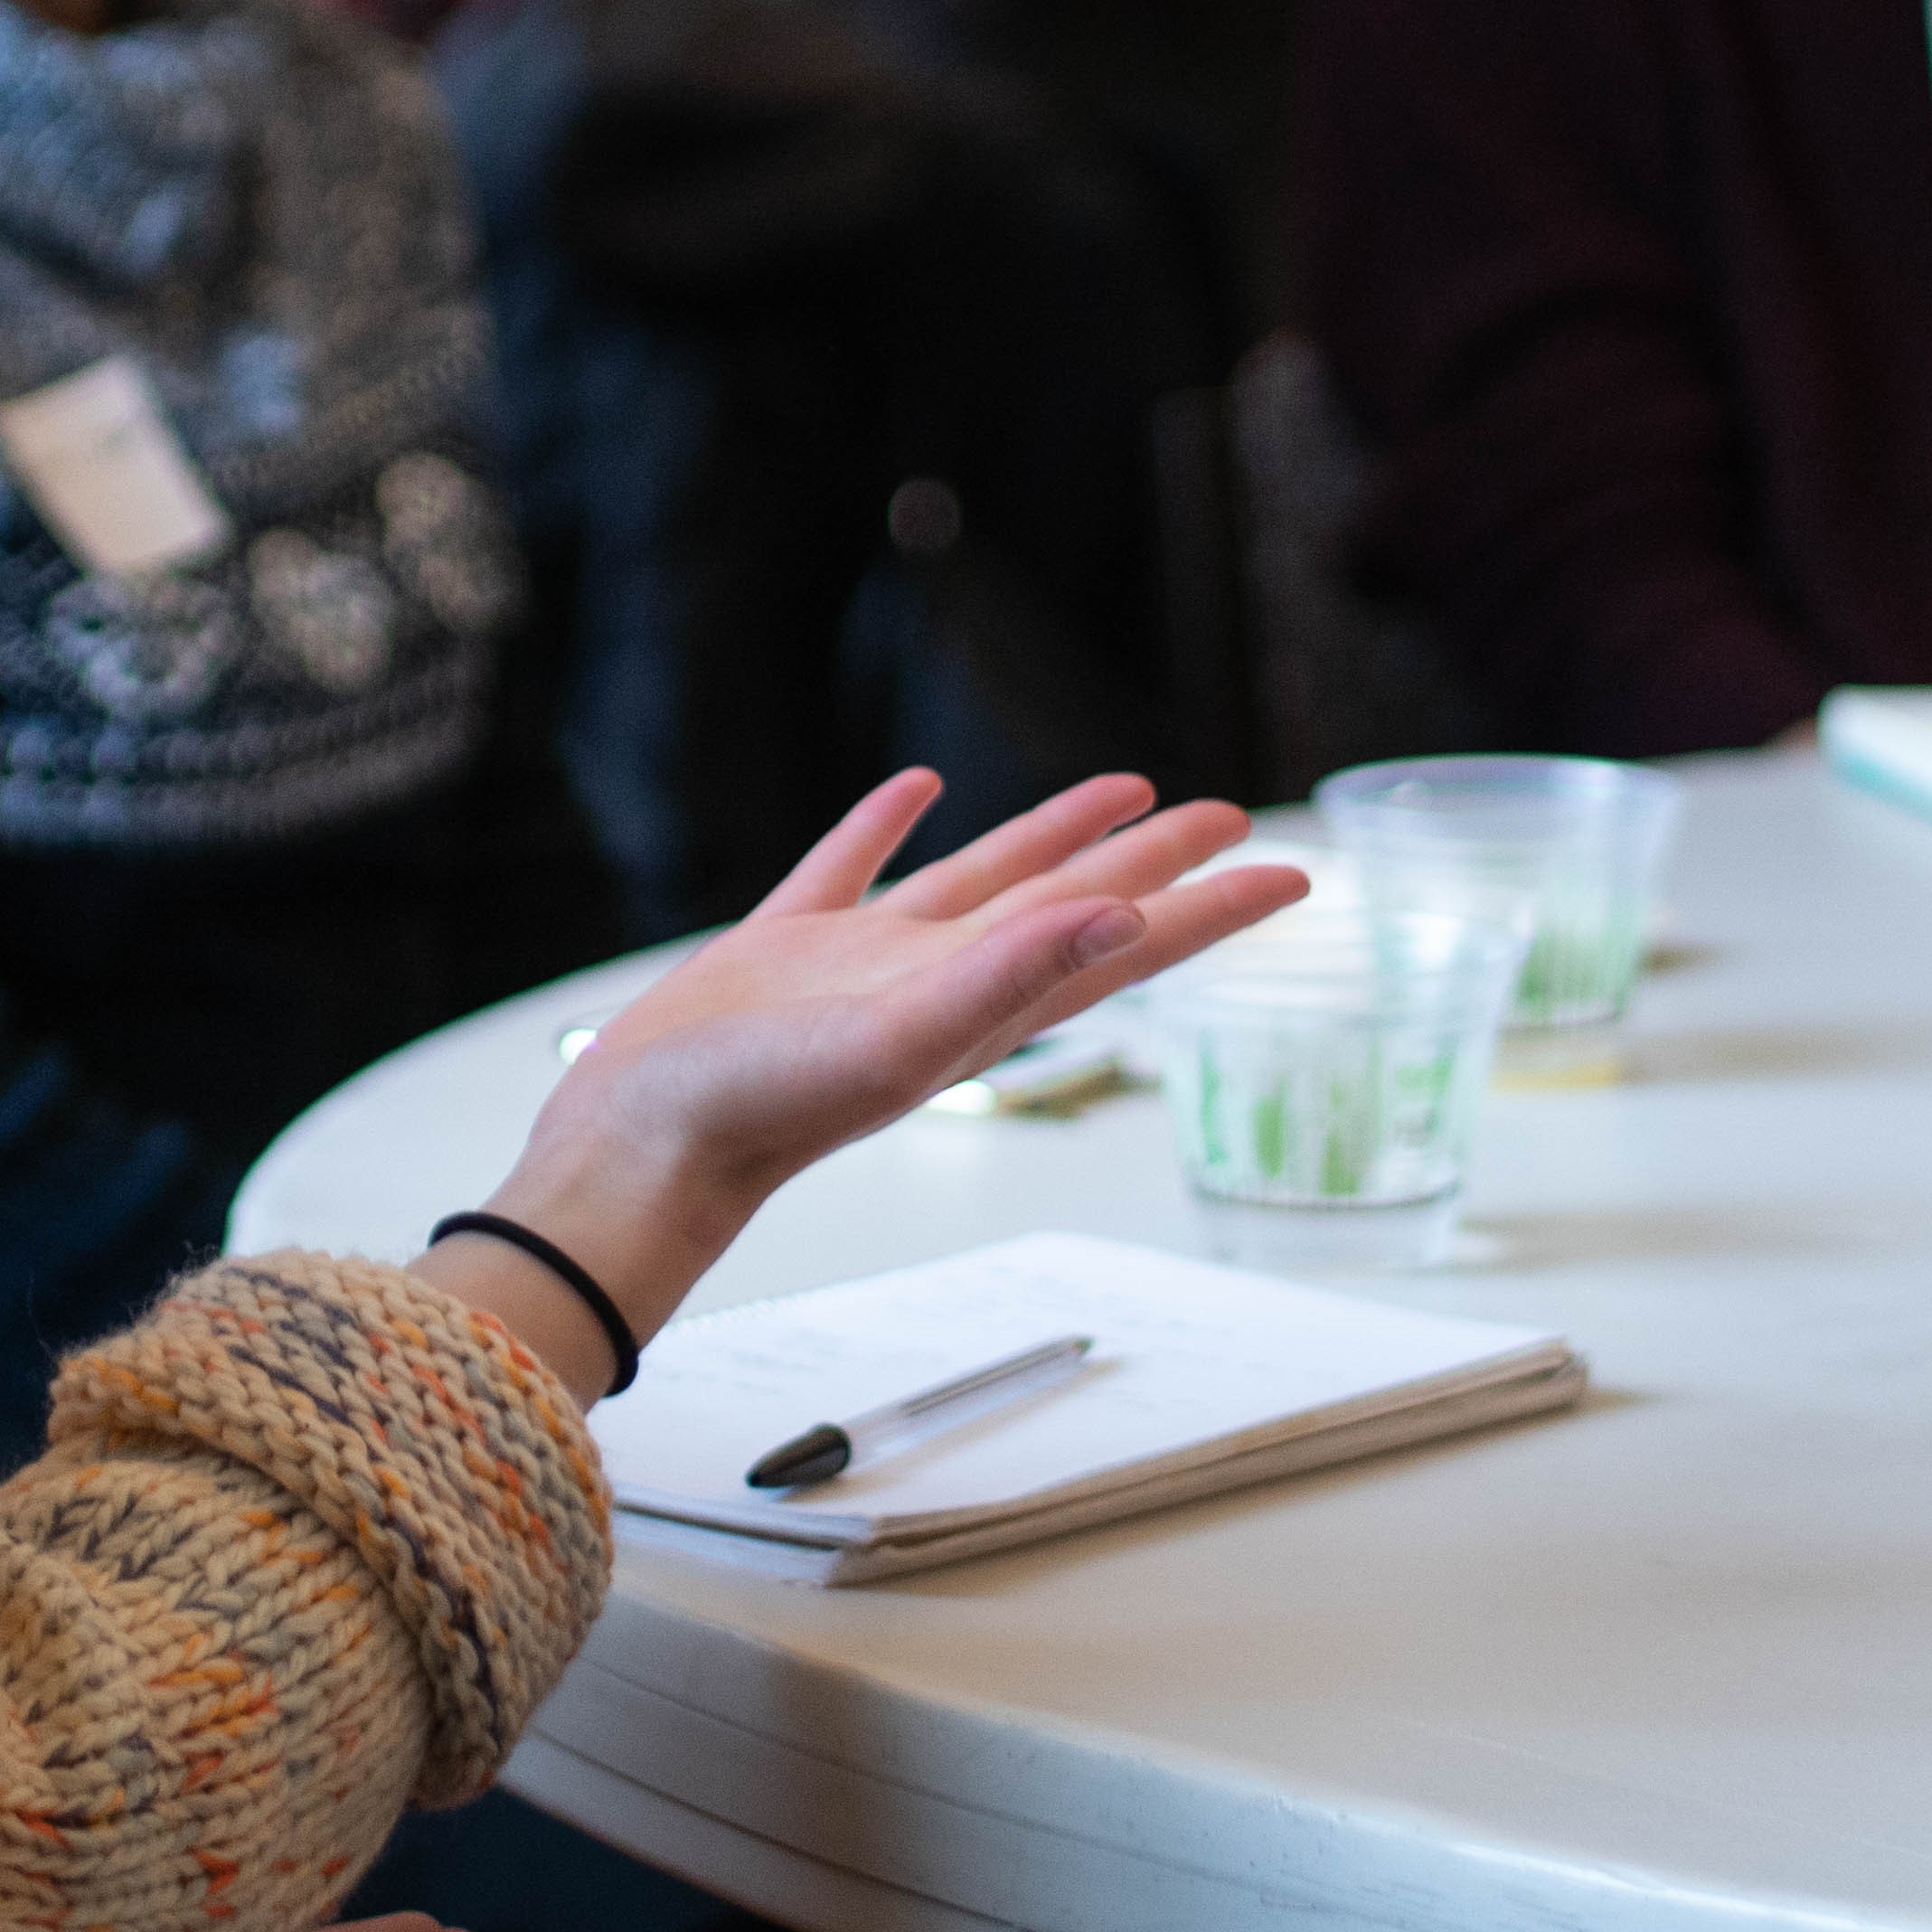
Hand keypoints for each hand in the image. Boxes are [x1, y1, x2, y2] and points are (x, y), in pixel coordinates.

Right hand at [434, 771, 1301, 1374]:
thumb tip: (1122, 921)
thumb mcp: (900, 1042)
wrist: (640, 1145)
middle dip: (1156, 862)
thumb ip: (1009, 976)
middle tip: (1230, 815)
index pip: (1127, 944)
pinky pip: (853, 868)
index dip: (1212, 909)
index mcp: (983, 1005)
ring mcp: (863, 963)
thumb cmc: (762, 1109)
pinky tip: (916, 789)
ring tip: (1123, 786)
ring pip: (983, 878)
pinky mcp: (784, 945)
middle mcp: (940, 981)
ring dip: (1054, 835)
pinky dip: (888, 824)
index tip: (1291, 876)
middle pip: (1075, 903)